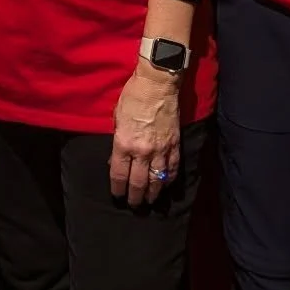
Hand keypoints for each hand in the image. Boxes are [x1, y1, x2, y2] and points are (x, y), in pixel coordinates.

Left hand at [109, 62, 180, 206]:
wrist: (157, 84)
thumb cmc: (132, 96)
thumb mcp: (116, 116)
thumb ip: (117, 139)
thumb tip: (115, 158)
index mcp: (124, 143)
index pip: (119, 174)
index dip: (118, 189)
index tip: (117, 196)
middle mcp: (142, 151)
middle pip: (138, 182)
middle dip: (135, 197)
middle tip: (134, 205)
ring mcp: (160, 150)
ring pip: (157, 180)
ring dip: (153, 193)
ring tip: (149, 200)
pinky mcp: (174, 146)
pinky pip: (172, 169)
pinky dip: (169, 180)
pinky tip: (165, 185)